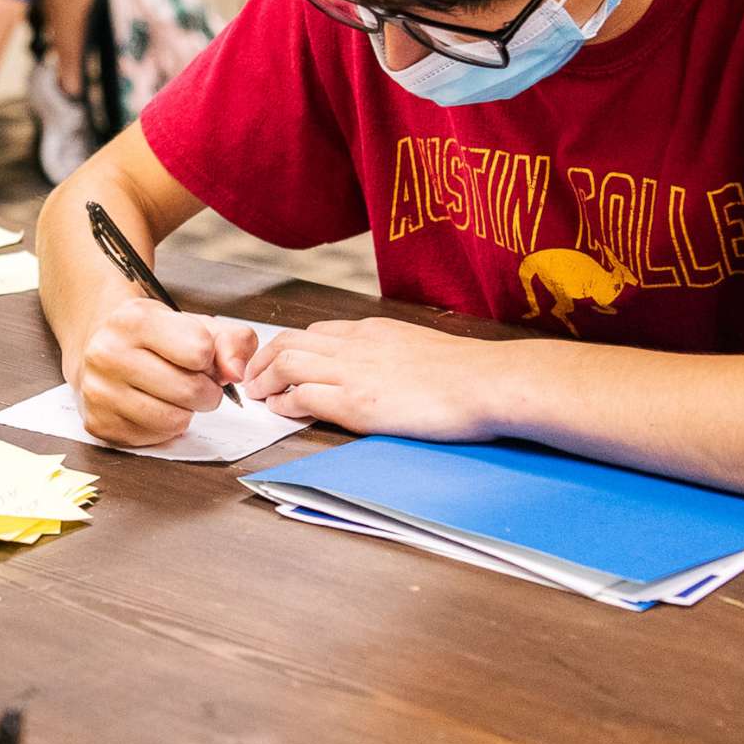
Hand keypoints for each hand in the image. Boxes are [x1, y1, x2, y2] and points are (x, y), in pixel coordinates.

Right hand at [70, 300, 261, 445]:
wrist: (103, 348)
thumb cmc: (155, 338)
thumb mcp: (196, 324)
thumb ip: (232, 341)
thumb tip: (236, 373)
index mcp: (134, 320)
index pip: (199, 350)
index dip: (210, 358)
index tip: (198, 356)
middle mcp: (108, 353)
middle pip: (190, 390)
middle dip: (206, 391)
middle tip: (194, 382)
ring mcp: (99, 391)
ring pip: (174, 420)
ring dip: (186, 412)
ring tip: (174, 395)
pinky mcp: (99, 423)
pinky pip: (155, 438)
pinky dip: (164, 427)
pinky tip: (154, 406)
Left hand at [242, 317, 515, 441]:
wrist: (490, 382)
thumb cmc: (470, 374)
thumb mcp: (422, 348)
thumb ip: (394, 354)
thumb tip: (387, 371)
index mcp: (373, 330)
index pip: (317, 331)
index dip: (290, 346)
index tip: (278, 361)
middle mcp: (356, 345)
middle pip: (290, 341)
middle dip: (264, 359)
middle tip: (252, 378)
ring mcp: (354, 372)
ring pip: (287, 363)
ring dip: (265, 379)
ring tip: (257, 395)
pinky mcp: (357, 403)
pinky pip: (303, 397)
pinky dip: (284, 403)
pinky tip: (280, 412)